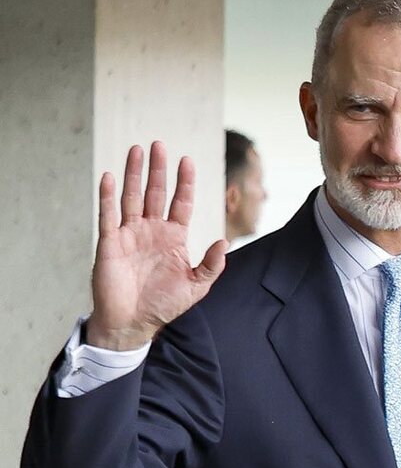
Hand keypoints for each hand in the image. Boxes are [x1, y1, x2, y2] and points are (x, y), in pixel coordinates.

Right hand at [87, 143, 226, 351]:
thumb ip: (210, 265)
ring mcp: (129, 234)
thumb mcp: (196, 287)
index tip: (187, 160)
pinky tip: (109, 176)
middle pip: (156, 193)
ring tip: (136, 150)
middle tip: (159, 144)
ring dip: (134, 174)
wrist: (133, 323)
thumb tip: (224, 242)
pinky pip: (108, 215)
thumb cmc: (164, 305)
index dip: (184, 183)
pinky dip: (108, 196)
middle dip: (158, 169)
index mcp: (173, 238)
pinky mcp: (110, 242)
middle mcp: (151, 231)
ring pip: (132, 197)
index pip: (181, 203)